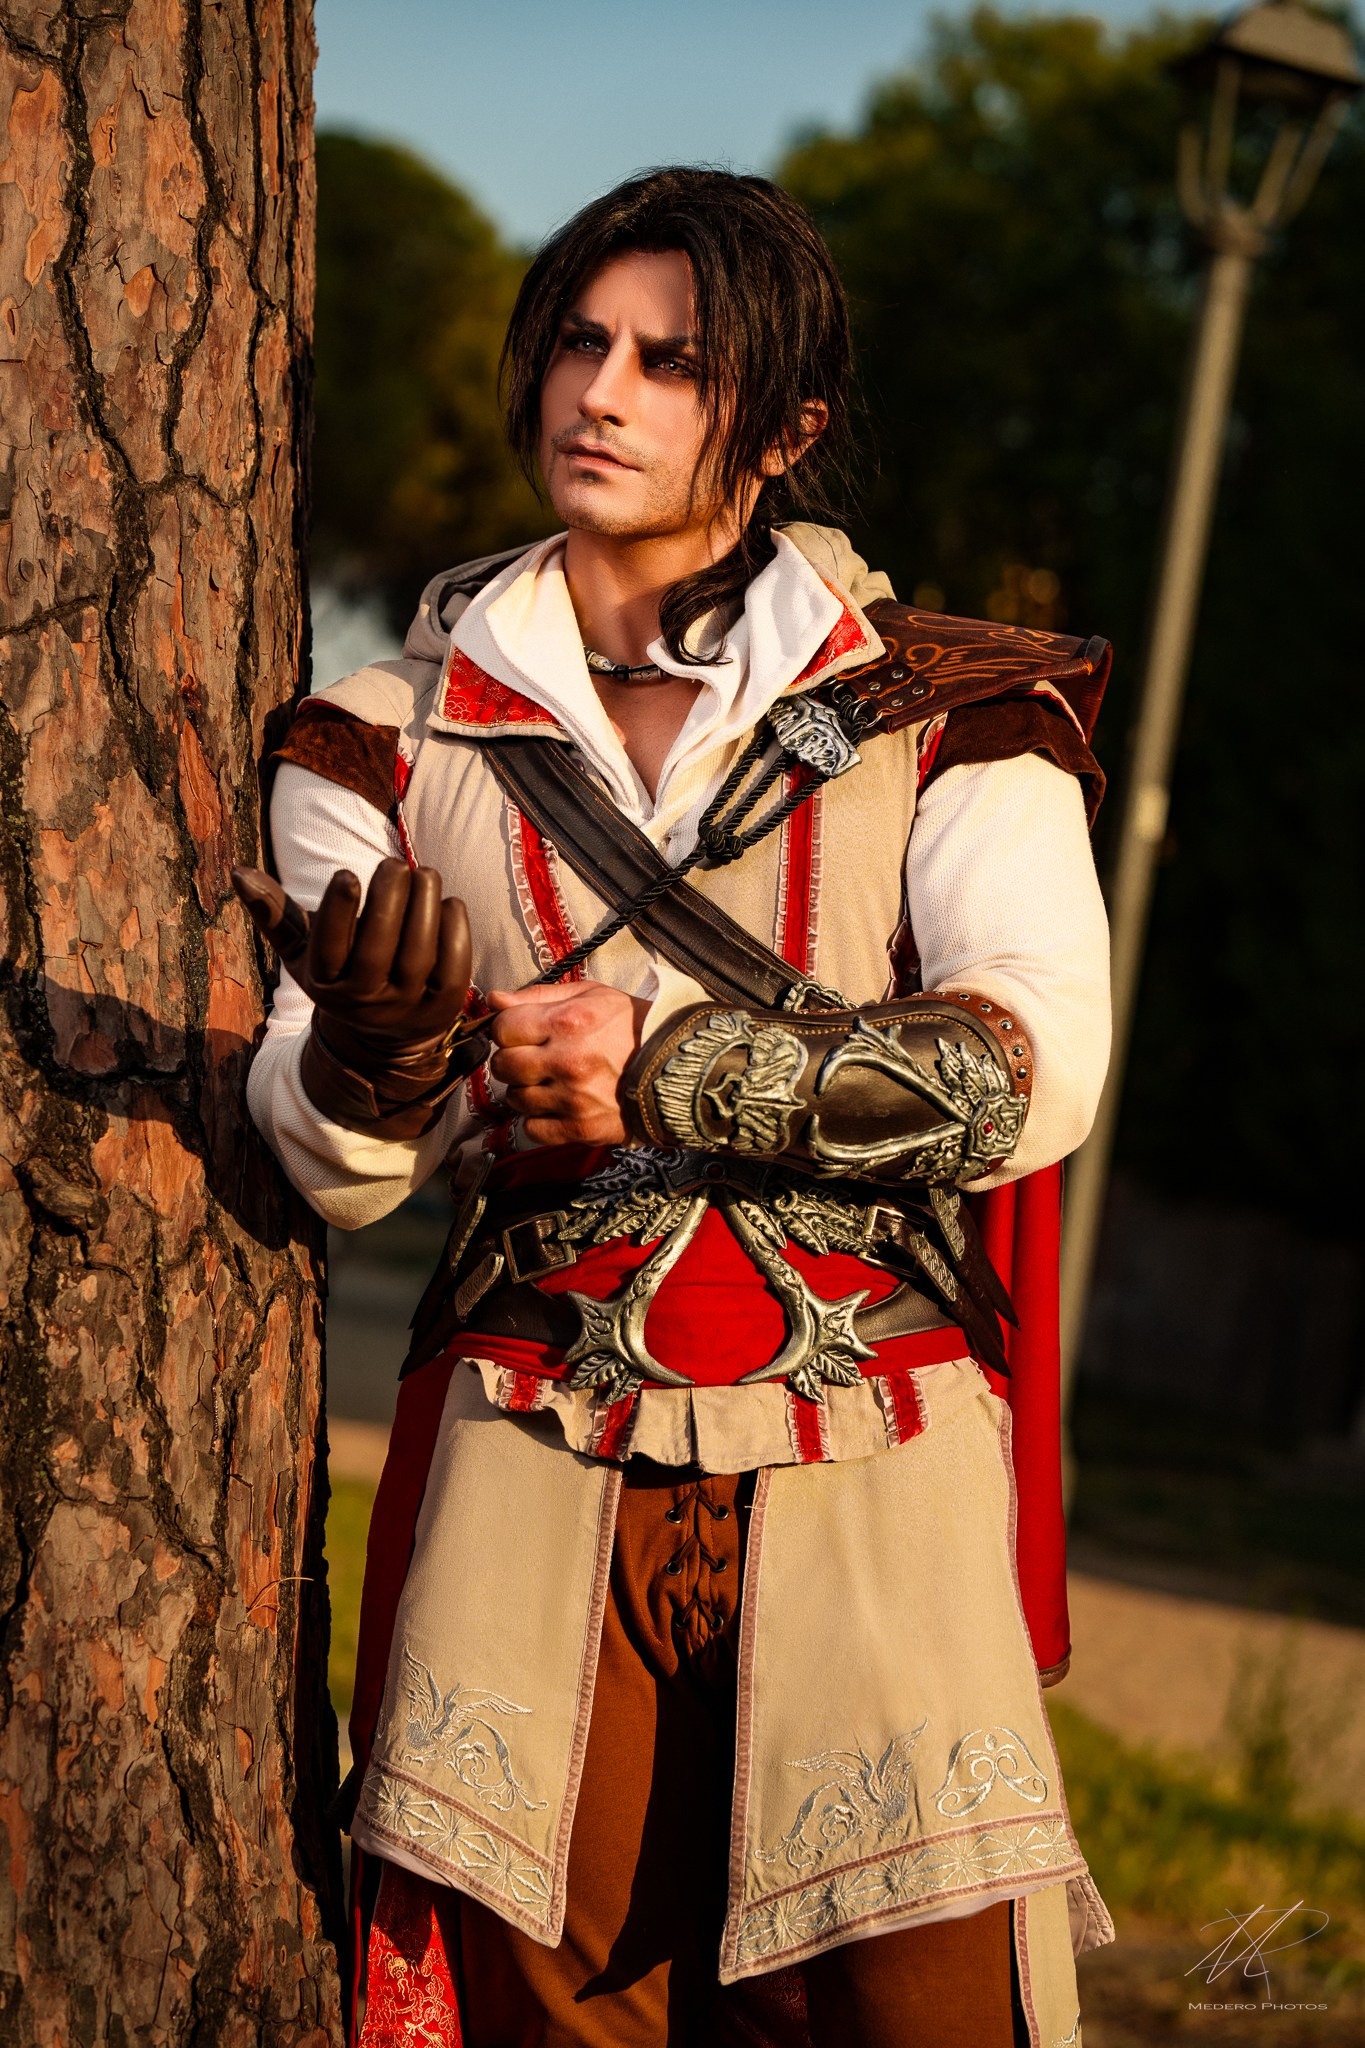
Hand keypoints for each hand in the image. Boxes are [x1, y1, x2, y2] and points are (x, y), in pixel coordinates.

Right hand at [232, 858, 472, 1055]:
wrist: (385, 1039)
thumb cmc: (342, 975)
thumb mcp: (304, 952)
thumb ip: (274, 913)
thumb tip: (238, 872)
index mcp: (325, 985)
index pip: (329, 947)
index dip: (337, 909)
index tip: (346, 873)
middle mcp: (365, 1001)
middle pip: (377, 948)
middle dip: (388, 898)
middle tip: (394, 865)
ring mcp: (407, 1006)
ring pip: (418, 954)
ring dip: (424, 906)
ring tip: (424, 875)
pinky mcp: (444, 1007)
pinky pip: (454, 965)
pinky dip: (454, 929)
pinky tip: (448, 902)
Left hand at [489, 981, 650, 1146]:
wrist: (677, 1068)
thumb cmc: (634, 1027)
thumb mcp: (592, 995)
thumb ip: (540, 995)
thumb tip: (496, 1000)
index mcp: (567, 1022)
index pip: (503, 1029)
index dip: (507, 1029)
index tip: (520, 1032)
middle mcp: (566, 1061)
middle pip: (503, 1065)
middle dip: (512, 1059)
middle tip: (532, 1057)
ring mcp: (572, 1098)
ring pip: (515, 1099)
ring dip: (526, 1090)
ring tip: (549, 1080)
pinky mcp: (580, 1128)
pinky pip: (532, 1129)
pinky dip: (538, 1119)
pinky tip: (556, 1105)